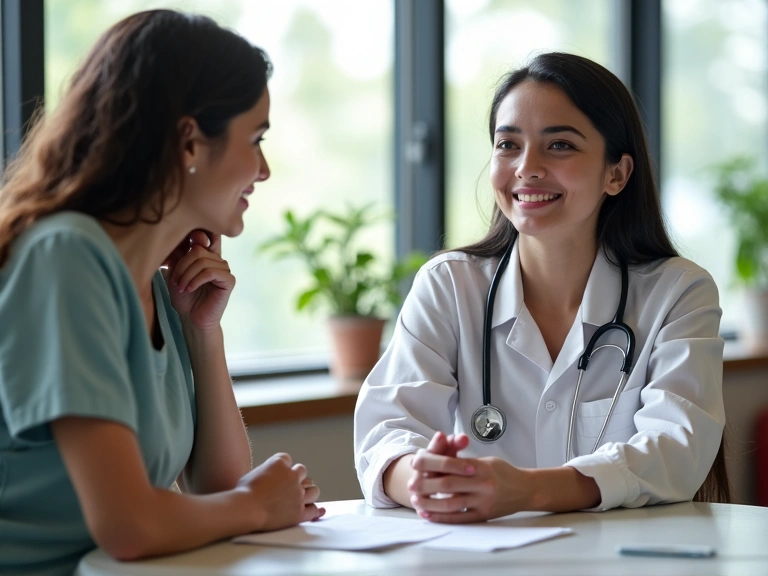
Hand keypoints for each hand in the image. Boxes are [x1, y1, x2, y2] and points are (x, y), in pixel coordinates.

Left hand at [162, 230, 233, 331]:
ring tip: (180, 287)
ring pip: (203, 260)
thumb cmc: (184, 297)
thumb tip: (182, 235)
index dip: (192, 236)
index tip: (175, 255)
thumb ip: (179, 254)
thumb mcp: (175, 272)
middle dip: (182, 265)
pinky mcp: (229, 280)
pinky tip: (189, 289)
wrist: (192, 319)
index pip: (205, 234)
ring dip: (186, 275)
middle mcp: (217, 259)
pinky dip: (196, 280)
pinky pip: (211, 272)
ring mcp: (224, 269)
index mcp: (206, 254)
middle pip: (198, 248)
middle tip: (174, 281)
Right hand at [236, 453, 324, 532]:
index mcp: (279, 463)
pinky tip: (319, 510)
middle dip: (297, 477)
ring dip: (309, 492)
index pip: (287, 459)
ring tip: (304, 496)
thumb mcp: (252, 474)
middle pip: (302, 471)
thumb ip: (265, 472)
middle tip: (291, 485)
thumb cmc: (243, 492)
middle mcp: (292, 476)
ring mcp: (298, 494)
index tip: (279, 473)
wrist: (246, 508)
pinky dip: (316, 510)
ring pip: (313, 490)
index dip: (283, 467)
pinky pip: (313, 510)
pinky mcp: (299, 512)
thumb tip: (266, 477)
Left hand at [409, 449, 533, 523]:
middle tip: (411, 484)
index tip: (416, 463)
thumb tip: (437, 455)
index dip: (431, 463)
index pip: (451, 463)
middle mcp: (482, 484)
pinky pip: (460, 518)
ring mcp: (483, 501)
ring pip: (451, 503)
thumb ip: (463, 460)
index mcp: (481, 467)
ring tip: (416, 500)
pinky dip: (442, 518)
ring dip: (430, 503)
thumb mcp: (485, 460)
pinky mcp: (484, 516)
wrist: (527, 489)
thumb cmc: (503, 472)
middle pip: (448, 484)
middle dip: (426, 484)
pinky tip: (429, 515)